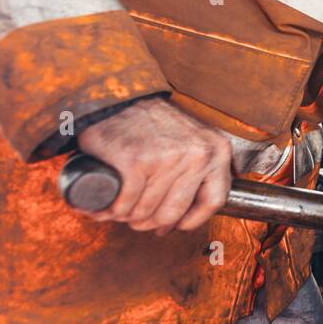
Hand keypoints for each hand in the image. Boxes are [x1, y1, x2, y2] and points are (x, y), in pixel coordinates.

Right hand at [76, 97, 232, 235]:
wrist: (117, 99)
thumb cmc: (152, 123)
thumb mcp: (193, 139)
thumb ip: (199, 171)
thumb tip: (181, 221)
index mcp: (217, 150)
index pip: (214, 201)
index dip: (192, 220)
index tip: (174, 225)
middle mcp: (197, 154)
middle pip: (173, 213)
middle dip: (150, 222)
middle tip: (135, 217)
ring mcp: (167, 158)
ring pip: (146, 212)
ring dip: (127, 216)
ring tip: (118, 207)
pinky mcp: (136, 162)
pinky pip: (124, 205)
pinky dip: (110, 211)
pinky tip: (105, 206)